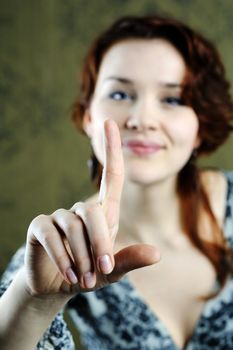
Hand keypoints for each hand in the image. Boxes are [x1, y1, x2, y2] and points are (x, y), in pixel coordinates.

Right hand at [25, 120, 159, 296]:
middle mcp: (81, 210)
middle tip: (101, 272)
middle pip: (93, 212)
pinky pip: (52, 236)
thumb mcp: (113, 270)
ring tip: (84, 279)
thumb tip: (157, 254)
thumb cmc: (91, 274)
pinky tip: (69, 276)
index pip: (111, 175)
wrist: (57, 287)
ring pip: (74, 227)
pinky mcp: (40, 226)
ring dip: (81, 257)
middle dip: (99, 244)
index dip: (112, 149)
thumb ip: (130, 260)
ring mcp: (59, 216)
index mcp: (104, 214)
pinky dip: (63, 259)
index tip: (110, 123)